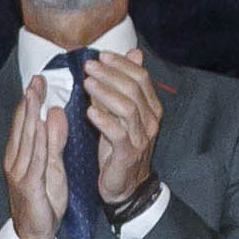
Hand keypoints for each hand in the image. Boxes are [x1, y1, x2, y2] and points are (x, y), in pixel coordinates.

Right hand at [3, 82, 68, 238]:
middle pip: (23, 126)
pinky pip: (35, 159)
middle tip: (36, 79)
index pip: (25, 123)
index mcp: (20, 155)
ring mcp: (19, 172)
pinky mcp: (29, 185)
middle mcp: (16, 160)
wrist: (33, 234)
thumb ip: (54, 141)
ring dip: (30, 115)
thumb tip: (55, 113)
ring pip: (27, 139)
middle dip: (29, 101)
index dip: (30, 101)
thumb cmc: (43, 202)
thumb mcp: (53, 167)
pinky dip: (38, 141)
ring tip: (35, 95)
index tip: (38, 80)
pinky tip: (42, 126)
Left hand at [84, 49, 164, 205]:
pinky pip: (118, 133)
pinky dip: (104, 120)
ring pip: (127, 108)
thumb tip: (133, 53)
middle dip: (110, 74)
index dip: (122, 64)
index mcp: (151, 108)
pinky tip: (89, 111)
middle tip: (90, 66)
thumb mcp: (121, 113)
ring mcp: (141, 137)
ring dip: (105, 93)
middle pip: (134, 89)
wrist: (125, 185)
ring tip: (87, 83)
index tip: (102, 55)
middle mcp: (150, 121)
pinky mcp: (128, 153)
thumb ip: (125, 85)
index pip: (141, 78)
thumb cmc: (119, 147)